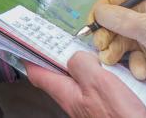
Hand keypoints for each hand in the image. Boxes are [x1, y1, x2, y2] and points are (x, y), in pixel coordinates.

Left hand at [26, 53, 145, 117]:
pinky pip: (101, 85)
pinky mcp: (106, 106)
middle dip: (63, 55)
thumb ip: (81, 65)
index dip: (31, 56)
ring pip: (83, 78)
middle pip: (60, 73)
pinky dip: (107, 74)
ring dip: (89, 64)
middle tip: (67, 39)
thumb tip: (76, 54)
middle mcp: (75, 99)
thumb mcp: (97, 83)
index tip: (26, 42)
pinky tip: (119, 71)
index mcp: (67, 93)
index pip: (38, 73)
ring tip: (99, 53)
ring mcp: (90, 104)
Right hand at [88, 0, 145, 114]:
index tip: (92, 22)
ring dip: (115, 52)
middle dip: (107, 34)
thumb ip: (122, 20)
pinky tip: (140, 72)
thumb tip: (97, 11)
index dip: (104, 8)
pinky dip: (132, 65)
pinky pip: (131, 58)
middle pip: (116, 22)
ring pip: (121, 42)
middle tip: (101, 47)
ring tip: (112, 61)